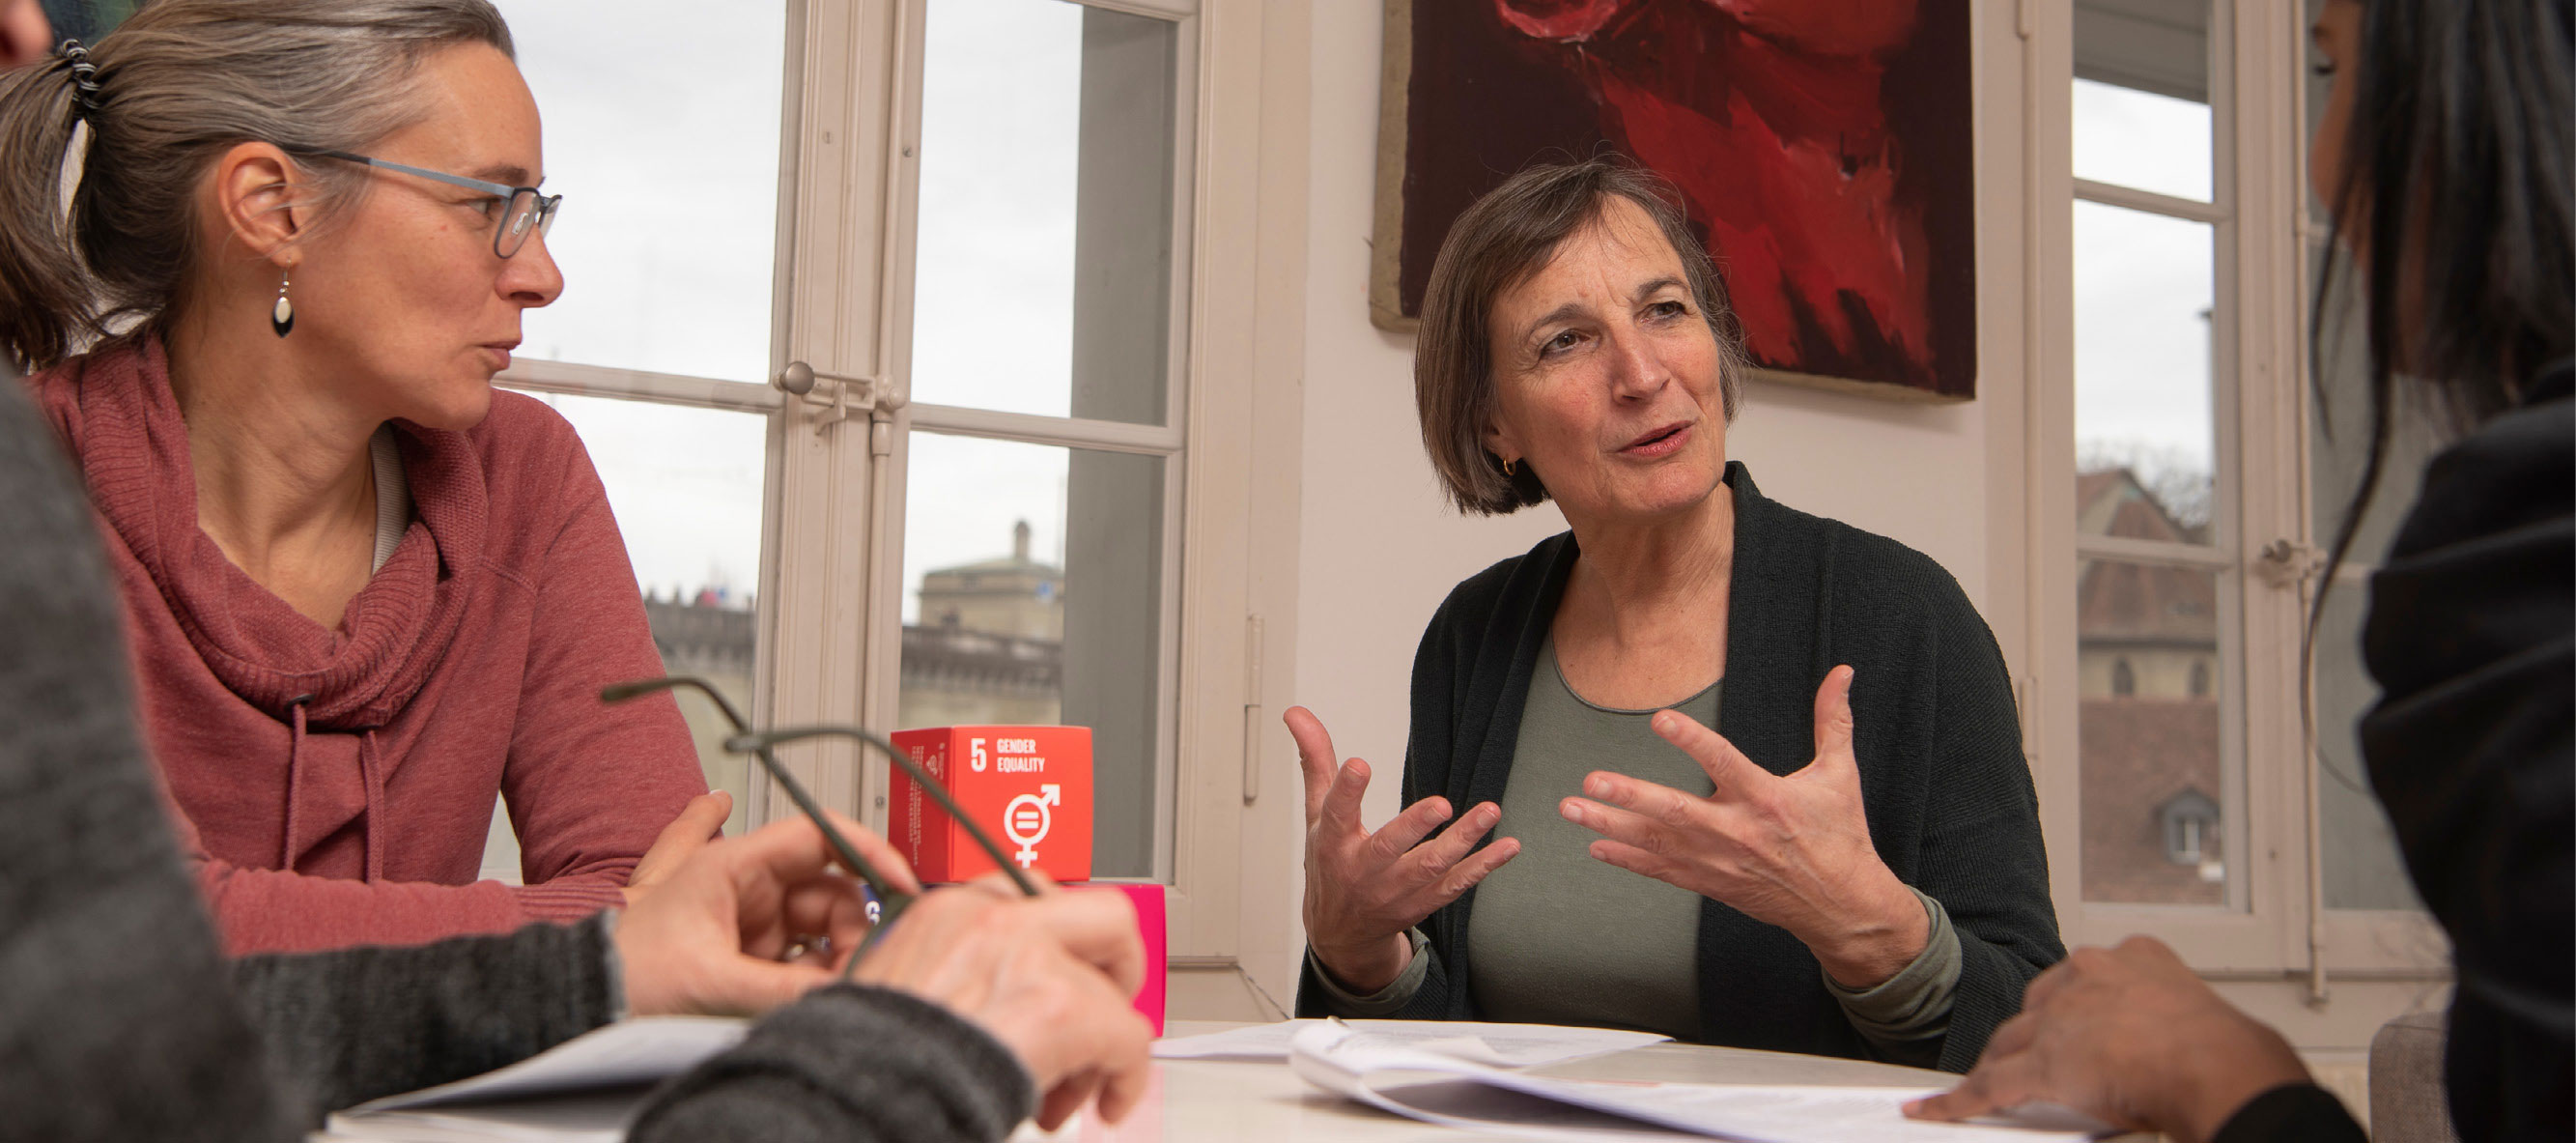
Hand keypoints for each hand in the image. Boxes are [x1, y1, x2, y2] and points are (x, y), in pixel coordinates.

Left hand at [613, 810, 907, 1016]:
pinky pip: (804, 959)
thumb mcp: (714, 982)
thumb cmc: (627, 971)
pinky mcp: (753, 955)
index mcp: (735, 864)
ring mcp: (753, 920)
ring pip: (823, 928)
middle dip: (853, 928)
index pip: (821, 836)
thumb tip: (848, 991)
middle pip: (833, 890)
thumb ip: (787, 990)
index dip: (869, 852)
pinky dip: (815, 976)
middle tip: (858, 968)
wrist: (586, 1000)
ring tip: (828, 988)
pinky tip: (812, 993)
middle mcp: (750, 885)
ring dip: (835, 958)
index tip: (903, 881)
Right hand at [852, 877, 1152, 1130]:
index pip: (1033, 896)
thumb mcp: (903, 989)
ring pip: (1111, 990)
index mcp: (947, 910)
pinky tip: (1106, 1102)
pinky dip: (1125, 1077)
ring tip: (1070, 1087)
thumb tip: (999, 1004)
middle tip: (1104, 1013)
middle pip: (1104, 913)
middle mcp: (991, 919)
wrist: (849, 1095)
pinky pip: (1128, 1035)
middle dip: (1116, 968)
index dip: (1064, 944)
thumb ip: (957, 976)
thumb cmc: (870, 1062)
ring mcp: (1029, 955)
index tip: (1065, 973)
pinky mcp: (1058, 1005)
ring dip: (1103, 1044)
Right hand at [1290, 705, 1519, 992]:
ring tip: (1489, 811)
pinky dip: (1483, 867)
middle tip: (1441, 804)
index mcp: (1333, 844)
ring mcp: (1395, 890)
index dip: (1346, 791)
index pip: (1336, 815)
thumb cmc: (1330, 864)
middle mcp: (1363, 870)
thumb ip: (1315, 761)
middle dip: (1414, 827)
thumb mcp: (1315, 813)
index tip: (1359, 764)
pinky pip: (1456, 885)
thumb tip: (1296, 713)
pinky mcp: (1422, 903)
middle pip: (1388, 848)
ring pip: (1430, 867)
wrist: (1341, 933)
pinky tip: (1508, 847)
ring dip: (1462, 841)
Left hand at [1556, 666, 1925, 986]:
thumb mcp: (1840, 775)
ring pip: (1657, 843)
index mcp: (1767, 799)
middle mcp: (1737, 831)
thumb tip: (1842, 673)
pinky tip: (1596, 846)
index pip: (1723, 762)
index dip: (1691, 740)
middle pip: (1675, 812)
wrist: (1841, 906)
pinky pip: (1662, 871)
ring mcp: (1719, 861)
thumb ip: (1833, 720)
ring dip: (1611, 827)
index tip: (1660, 719)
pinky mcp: (1711, 883)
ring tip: (1572, 810)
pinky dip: (1628, 860)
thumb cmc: (1840, 836)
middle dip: (1630, 797)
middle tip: (1591, 783)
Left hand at [1904, 936, 2310, 1142]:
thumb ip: (2169, 1026)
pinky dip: (1959, 1102)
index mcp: (2135, 958)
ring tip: (1988, 1087)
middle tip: (2034, 1065)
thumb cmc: (2231, 1056)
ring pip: (2010, 1044)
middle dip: (2032, 1038)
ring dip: (1998, 1067)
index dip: (2070, 1011)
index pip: (2083, 980)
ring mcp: (2061, 1018)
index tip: (2072, 1027)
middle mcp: (2089, 976)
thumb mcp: (2198, 1019)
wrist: (2224, 1071)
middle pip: (2037, 1009)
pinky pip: (1989, 1087)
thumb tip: (2175, 1054)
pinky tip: (1936, 1110)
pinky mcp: (2042, 1062)